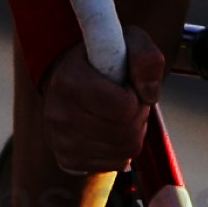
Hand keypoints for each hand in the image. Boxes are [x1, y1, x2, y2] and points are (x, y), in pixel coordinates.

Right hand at [32, 14, 166, 204]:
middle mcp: (58, 113)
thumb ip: (145, 58)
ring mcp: (60, 140)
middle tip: (130, 101)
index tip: (128, 86)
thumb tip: (149, 94)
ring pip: (124, 151)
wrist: (70, 79)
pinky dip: (123, 149)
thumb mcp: (128, 43)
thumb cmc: (102, 60)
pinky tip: (113, 130)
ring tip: (121, 115)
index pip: (122, 107)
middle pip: (125, 132)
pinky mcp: (67, 160)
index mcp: (68, 79)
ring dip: (133, 133)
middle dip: (137, 117)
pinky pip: (116, 164)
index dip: (136, 98)